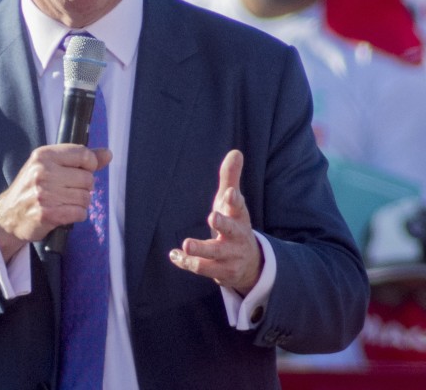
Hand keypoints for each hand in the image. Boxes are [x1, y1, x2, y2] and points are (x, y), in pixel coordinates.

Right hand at [0, 144, 110, 259]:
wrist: (8, 215)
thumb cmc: (32, 187)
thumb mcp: (50, 165)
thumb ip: (79, 159)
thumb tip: (108, 154)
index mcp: (43, 155)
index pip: (83, 154)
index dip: (89, 165)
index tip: (82, 171)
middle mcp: (43, 172)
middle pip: (87, 178)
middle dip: (83, 187)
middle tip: (67, 191)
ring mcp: (45, 194)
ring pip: (85, 197)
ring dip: (80, 203)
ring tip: (64, 202)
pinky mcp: (48, 214)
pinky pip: (80, 213)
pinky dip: (77, 215)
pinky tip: (64, 213)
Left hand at [169, 150, 262, 295]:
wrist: (251, 265)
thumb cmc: (235, 225)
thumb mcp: (232, 202)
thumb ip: (231, 178)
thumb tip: (235, 152)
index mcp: (240, 217)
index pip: (239, 206)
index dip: (234, 199)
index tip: (229, 192)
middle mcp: (237, 237)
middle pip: (231, 230)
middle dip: (223, 224)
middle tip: (212, 216)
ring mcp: (230, 257)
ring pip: (214, 255)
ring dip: (200, 250)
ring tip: (186, 244)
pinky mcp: (221, 273)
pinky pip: (202, 268)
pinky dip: (187, 262)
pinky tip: (174, 255)